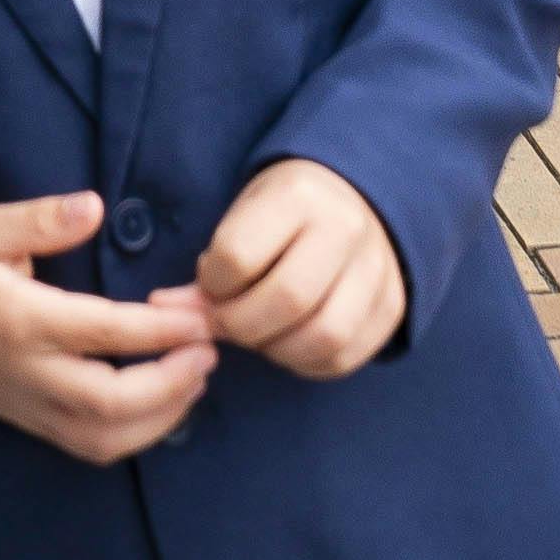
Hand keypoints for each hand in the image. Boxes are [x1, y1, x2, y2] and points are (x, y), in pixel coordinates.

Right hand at [0, 190, 216, 464]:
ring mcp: (30, 406)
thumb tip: (94, 206)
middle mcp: (29, 373)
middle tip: (209, 351)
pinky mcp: (32, 423)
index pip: (103, 333)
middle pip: (110, 402)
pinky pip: (91, 446)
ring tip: (196, 376)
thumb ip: (41, 219)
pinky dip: (137, 434)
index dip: (161, 330)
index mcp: (21, 322)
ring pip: (105, 436)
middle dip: (172, 383)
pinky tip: (165, 404)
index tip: (202, 316)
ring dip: (163, 415)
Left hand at [198, 159, 405, 379]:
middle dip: (240, 325)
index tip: (210, 283)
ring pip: (323, 336)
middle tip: (227, 320)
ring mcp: (377, 269)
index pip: (238, 256)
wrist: (355, 197)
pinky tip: (288, 344)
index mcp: (299, 196)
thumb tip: (166, 312)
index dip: (211, 283)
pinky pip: (346, 357)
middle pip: (286, 301)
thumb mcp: (245, 216)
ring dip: (276, 349)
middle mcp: (346, 229)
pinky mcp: (393, 305)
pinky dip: (307, 363)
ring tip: (259, 333)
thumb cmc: (284, 211)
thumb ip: (211, 266)